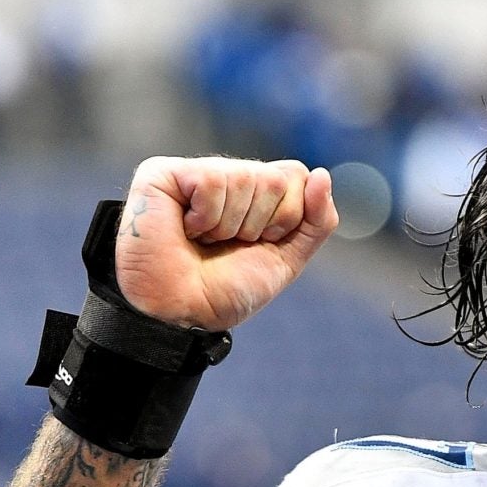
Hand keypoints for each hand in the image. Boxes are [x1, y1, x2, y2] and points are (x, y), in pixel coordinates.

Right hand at [110, 156, 337, 330]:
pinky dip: (205, 218)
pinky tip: (185, 230)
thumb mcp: (285, 259)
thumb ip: (316, 221)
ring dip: (229, 226)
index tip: (260, 244)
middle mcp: (227, 176)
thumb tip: (323, 174)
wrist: (182, 314)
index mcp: (254, 193)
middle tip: (226, 246)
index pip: (295, 174)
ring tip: (202, 241)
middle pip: (275, 177)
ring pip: (245, 177)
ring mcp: (195, 172)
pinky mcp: (164, 173)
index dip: (287, 217)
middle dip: (259, 224)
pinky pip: (213, 181)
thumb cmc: (225, 291)